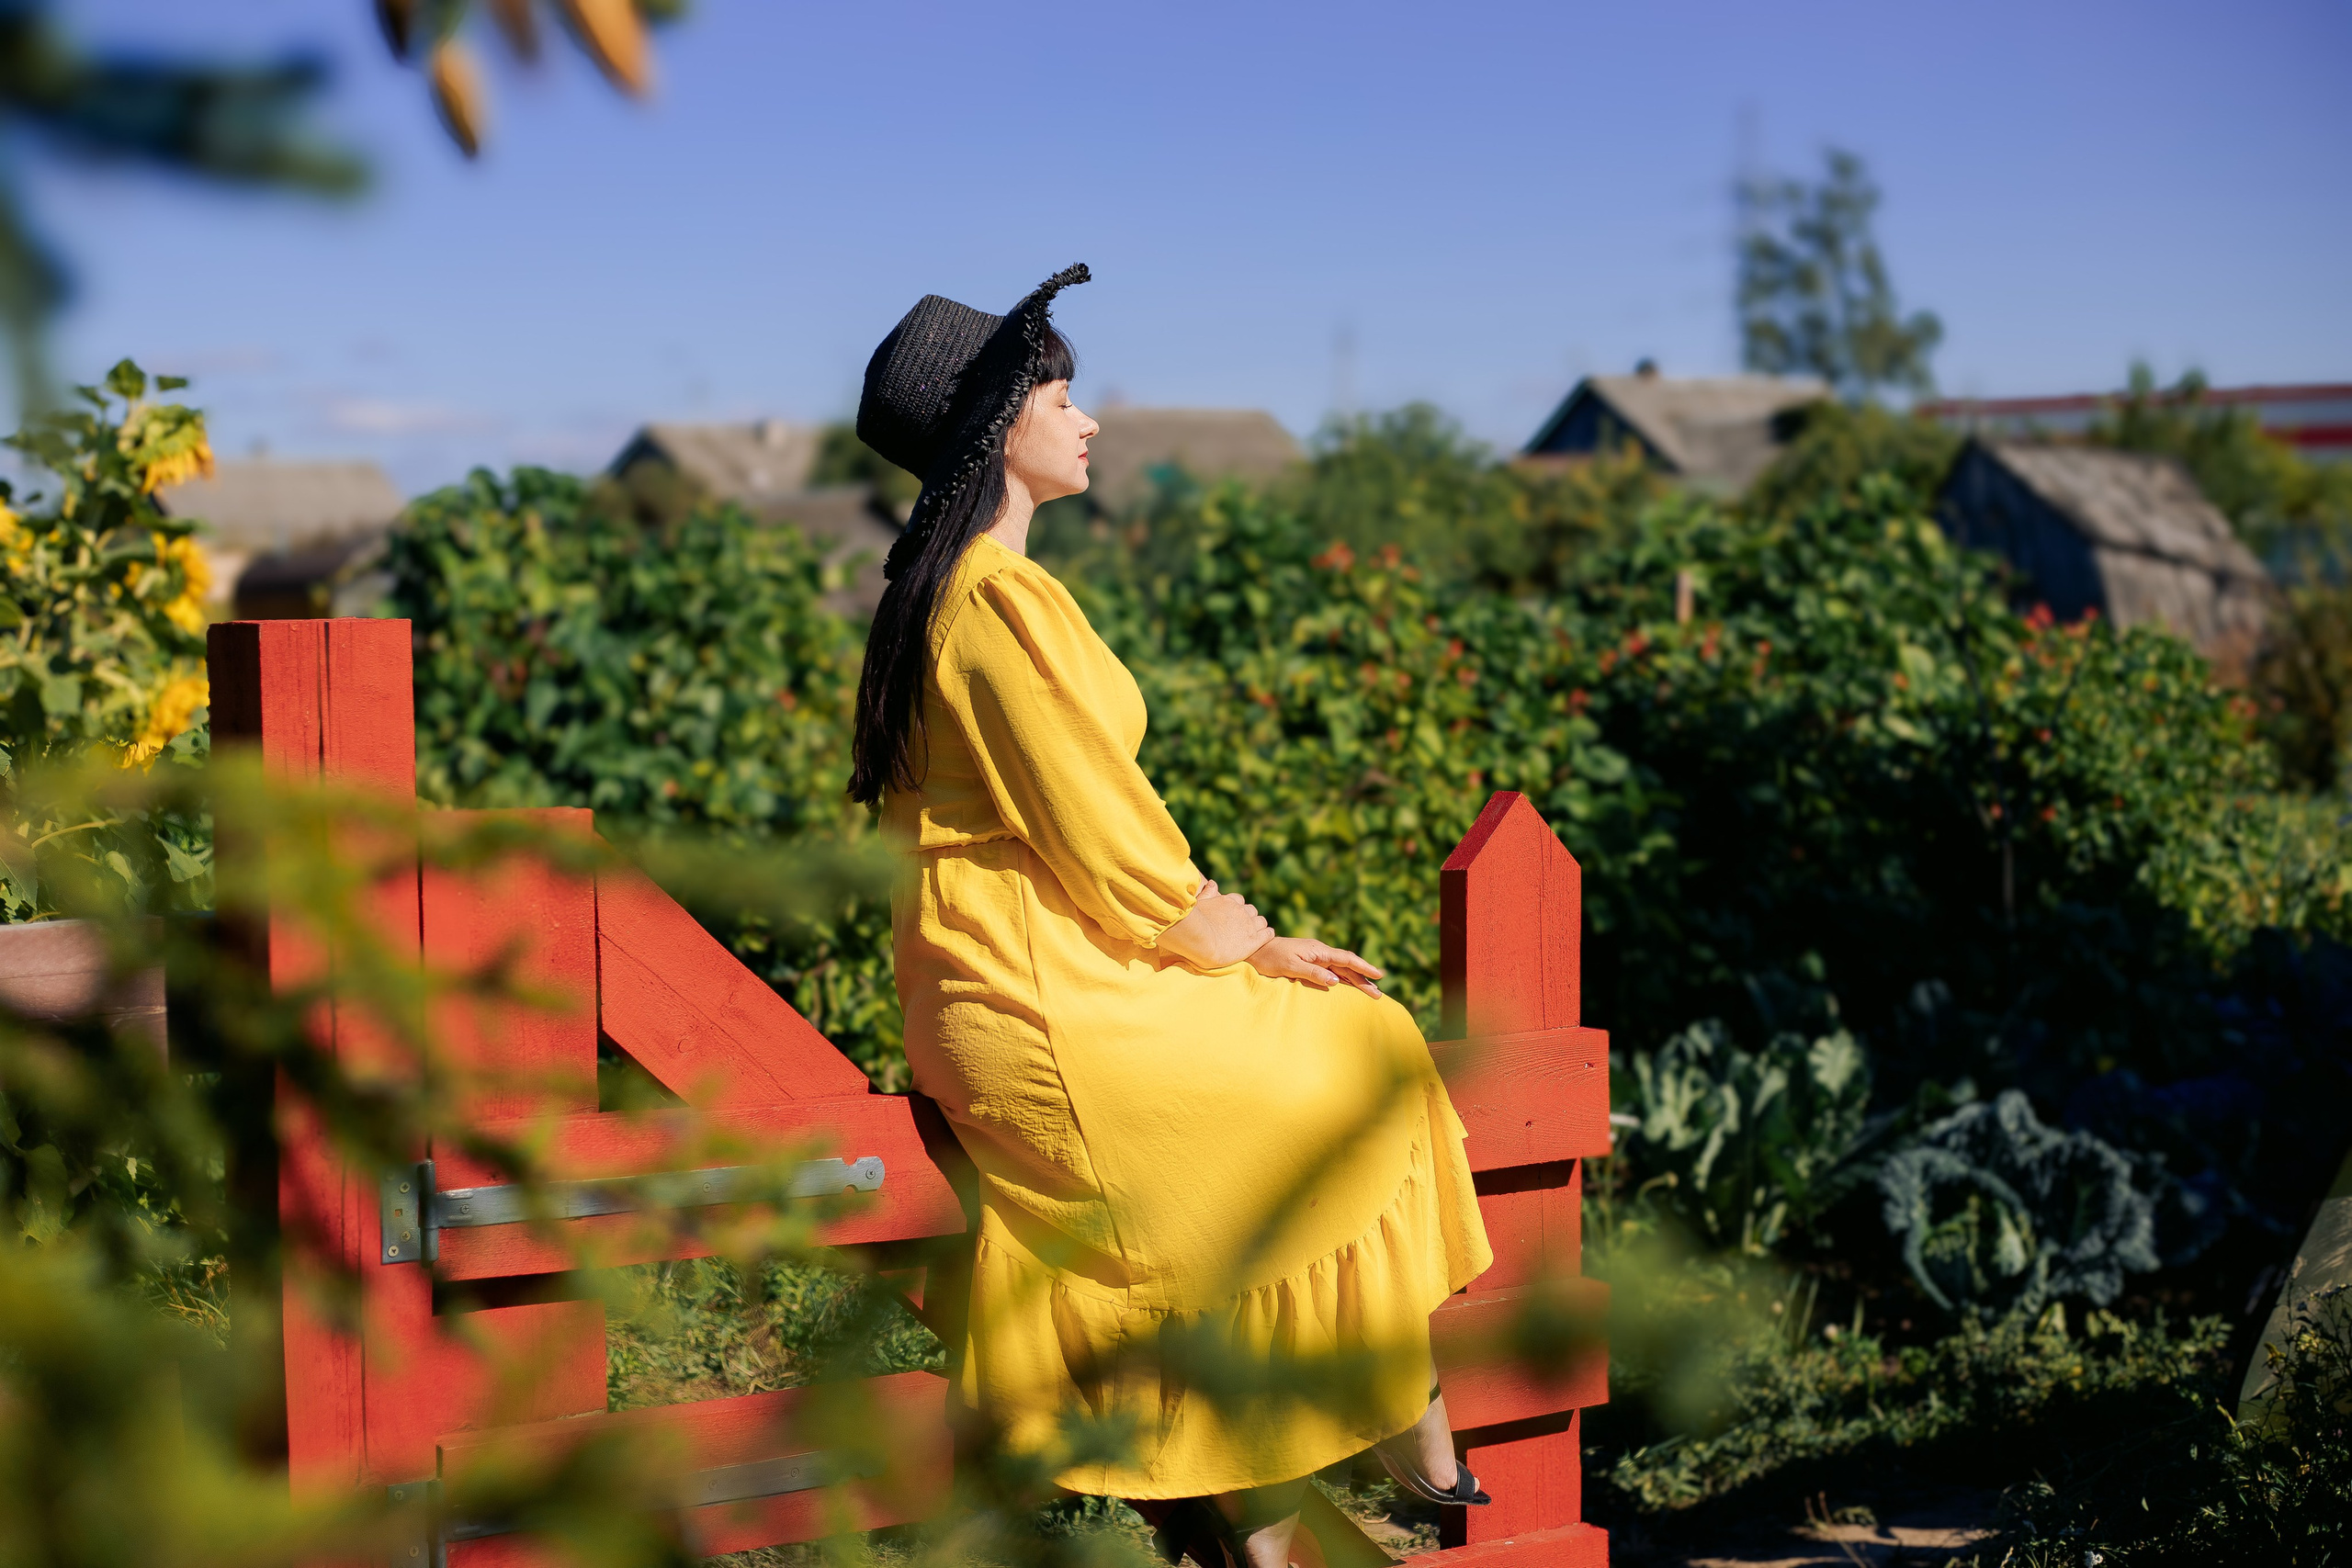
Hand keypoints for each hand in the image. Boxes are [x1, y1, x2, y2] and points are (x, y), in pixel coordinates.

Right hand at [1157, 880, 1272, 969]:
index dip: (1237, 908)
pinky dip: (1268, 933)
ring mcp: (1249, 925)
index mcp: (1227, 902)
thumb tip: (1213, 883)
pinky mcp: (1254, 940)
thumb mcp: (1198, 904)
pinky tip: (1266, 935)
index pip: (1239, 901)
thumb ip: (1207, 893)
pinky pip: (1267, 933)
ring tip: (1256, 932)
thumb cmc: (1194, 925)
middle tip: (1244, 926)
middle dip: (1249, 916)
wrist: (1201, 942)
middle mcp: (1241, 911)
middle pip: (1251, 910)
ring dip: (1259, 925)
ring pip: (1261, 921)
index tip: (1234, 915)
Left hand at [1246, 936, 1385, 997]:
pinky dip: (1343, 979)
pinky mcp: (1310, 963)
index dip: (1364, 967)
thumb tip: (1335, 981)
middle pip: (1348, 966)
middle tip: (1379, 994)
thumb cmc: (1271, 958)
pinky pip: (1332, 972)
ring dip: (1356, 981)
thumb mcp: (1291, 966)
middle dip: (1364, 979)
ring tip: (1371, 992)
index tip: (1379, 975)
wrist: (1255, 951)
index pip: (1347, 959)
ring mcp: (1315, 958)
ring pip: (1341, 970)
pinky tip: (1350, 986)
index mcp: (1318, 951)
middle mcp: (1320, 953)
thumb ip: (1313, 973)